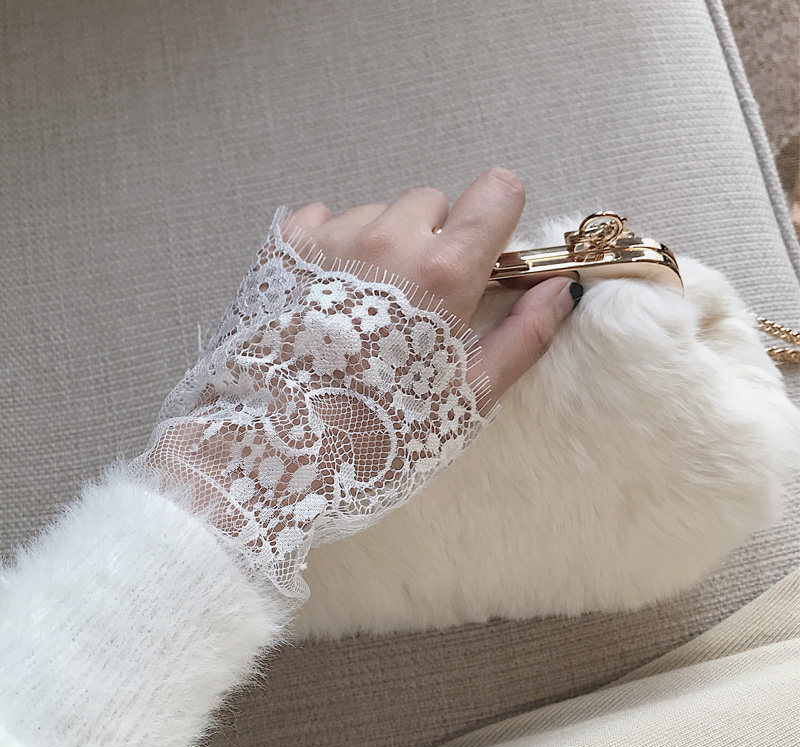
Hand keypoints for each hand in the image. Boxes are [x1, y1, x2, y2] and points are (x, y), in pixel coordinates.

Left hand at [135, 168, 580, 601]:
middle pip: (432, 204)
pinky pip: (324, 219)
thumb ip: (521, 339)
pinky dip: (333, 246)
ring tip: (362, 311)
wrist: (271, 455)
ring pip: (377, 213)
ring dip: (382, 246)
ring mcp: (330, 237)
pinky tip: (324, 298)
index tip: (483, 260)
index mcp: (443, 273)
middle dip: (435, 243)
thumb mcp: (465, 402)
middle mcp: (388, 238)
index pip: (497, 192)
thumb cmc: (377, 437)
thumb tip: (558, 291)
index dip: (497, 222)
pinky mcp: (283, 247)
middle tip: (416, 305)